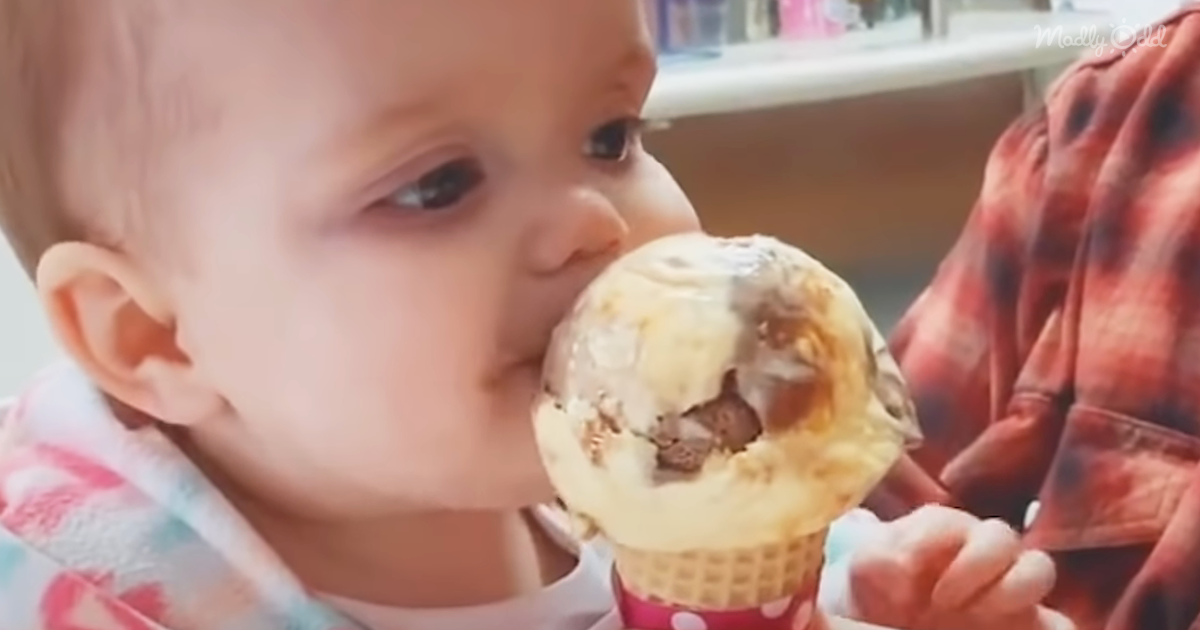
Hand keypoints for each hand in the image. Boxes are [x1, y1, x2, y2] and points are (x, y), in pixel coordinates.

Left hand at [843, 505, 1072, 629]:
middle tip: (942, 601)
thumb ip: (877, 558)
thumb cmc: (879, 597)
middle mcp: (980, 554)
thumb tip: (896, 560)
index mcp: (940, 533)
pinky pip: (1060, 624)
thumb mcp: (866, 576)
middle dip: (975, 563)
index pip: (944, 523)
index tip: (905, 573)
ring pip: (1038, 569)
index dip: (928, 542)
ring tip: (977, 617)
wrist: (888, 625)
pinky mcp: (1029, 625)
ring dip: (1013, 589)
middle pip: (1000, 536)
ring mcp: (1008, 591)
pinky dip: (1051, 629)